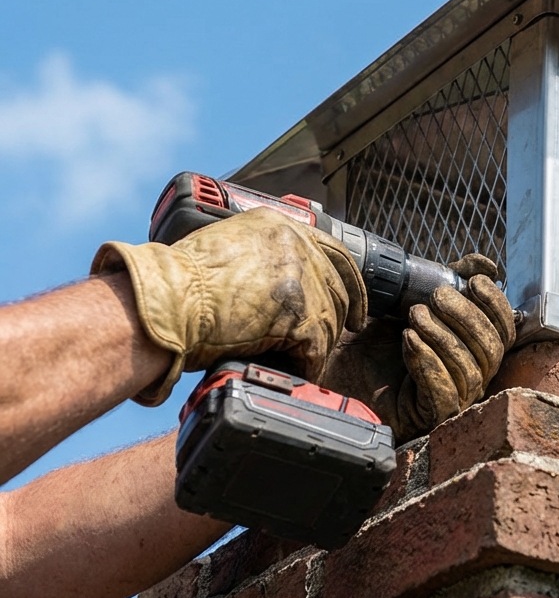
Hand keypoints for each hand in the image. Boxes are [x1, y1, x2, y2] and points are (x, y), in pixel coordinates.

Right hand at [91, 207, 367, 405]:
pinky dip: (305, 365)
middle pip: (336, 286)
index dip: (347, 282)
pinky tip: (292, 371)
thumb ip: (256, 258)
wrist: (164, 303)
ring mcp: (302, 278)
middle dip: (334, 317)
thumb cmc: (175, 286)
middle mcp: (296, 244)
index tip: (354, 304)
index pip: (332, 251)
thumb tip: (271, 286)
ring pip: (329, 319)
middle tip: (325, 339)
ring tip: (293, 357)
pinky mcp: (301, 314)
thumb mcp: (224, 249)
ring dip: (313, 343)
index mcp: (277, 225)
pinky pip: (316, 349)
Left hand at [321, 254, 515, 443]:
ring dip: (444, 337)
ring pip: (471, 371)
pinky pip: (446, 395)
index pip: (504, 331)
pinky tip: (410, 341)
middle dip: (467, 318)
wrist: (334, 366)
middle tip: (436, 297)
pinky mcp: (429, 417)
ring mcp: (452, 399)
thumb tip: (487, 265)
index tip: (474, 281)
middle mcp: (469, 375)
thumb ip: (448, 278)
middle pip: (492, 350)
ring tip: (415, 316)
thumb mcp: (412, 298)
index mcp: (472, 349)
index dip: (495, 305)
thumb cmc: (374, 336)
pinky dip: (430, 364)